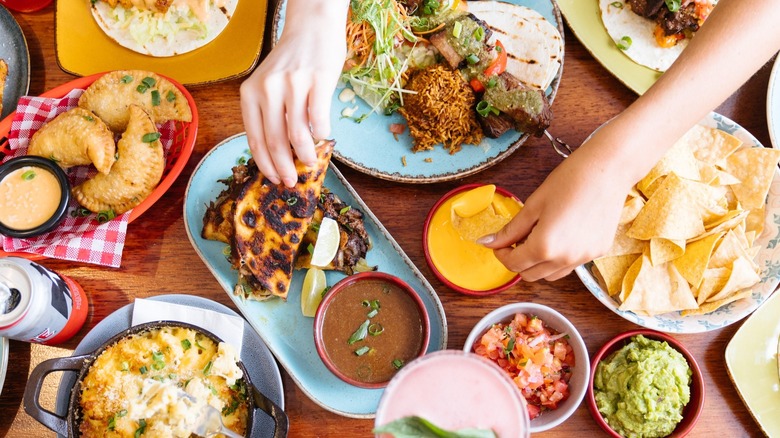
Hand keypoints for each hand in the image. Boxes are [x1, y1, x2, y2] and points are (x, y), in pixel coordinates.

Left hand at [240, 2, 346, 186]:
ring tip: (311, 162)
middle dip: (284, 167)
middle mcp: (268, 89)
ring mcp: (292, 84)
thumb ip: (271, 114)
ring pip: (297, 134)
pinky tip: (323, 137)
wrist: (311, 28)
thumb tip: (282, 155)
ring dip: (305, 155)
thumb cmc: (292, 62)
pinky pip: (318, 119)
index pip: (254, 138)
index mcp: (250, 93)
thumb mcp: (270, 86)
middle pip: (274, 141)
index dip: (264, 164)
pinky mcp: (317, 81)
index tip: (274, 179)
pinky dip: (321, 134)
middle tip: (293, 181)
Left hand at [480, 135, 634, 281]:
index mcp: (545, 246)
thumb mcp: (534, 205)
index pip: (514, 264)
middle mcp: (565, 258)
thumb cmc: (570, 180)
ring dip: (538, 263)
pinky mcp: (598, 252)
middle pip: (531, 275)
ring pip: (551, 275)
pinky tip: (559, 236)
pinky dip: (559, 258)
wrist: (608, 169)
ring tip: (538, 238)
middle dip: (518, 261)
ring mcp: (584, 258)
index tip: (499, 244)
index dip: (502, 255)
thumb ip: (511, 229)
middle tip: (516, 240)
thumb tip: (488, 242)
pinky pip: (571, 265)